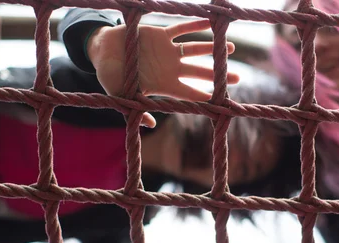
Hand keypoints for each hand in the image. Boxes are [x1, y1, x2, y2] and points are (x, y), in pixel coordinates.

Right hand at [87, 19, 239, 127]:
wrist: (101, 51)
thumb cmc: (110, 76)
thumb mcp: (120, 97)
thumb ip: (136, 110)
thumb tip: (152, 125)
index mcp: (163, 85)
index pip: (188, 93)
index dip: (204, 96)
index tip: (220, 101)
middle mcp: (170, 68)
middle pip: (199, 72)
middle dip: (218, 75)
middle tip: (237, 78)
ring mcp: (167, 51)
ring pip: (195, 50)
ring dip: (212, 49)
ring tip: (230, 48)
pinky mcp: (161, 34)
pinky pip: (181, 29)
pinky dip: (195, 25)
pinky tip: (210, 22)